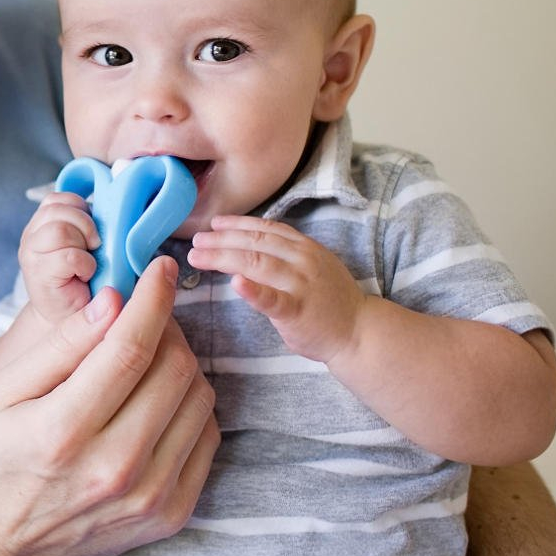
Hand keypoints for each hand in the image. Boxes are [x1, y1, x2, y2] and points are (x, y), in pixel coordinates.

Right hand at [0, 256, 218, 555]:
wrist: (8, 540)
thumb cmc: (4, 452)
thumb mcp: (8, 389)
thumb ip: (63, 343)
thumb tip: (113, 300)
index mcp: (64, 432)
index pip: (130, 348)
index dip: (152, 298)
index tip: (160, 267)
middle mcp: (114, 468)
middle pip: (174, 368)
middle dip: (166, 325)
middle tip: (145, 315)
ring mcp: (150, 496)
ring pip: (199, 396)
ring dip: (181, 362)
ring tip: (148, 356)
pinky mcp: (173, 512)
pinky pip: (207, 434)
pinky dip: (190, 403)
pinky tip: (158, 397)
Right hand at [17, 190, 100, 321]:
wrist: (71, 320)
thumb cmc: (86, 281)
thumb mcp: (89, 244)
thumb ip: (91, 224)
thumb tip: (118, 209)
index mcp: (44, 222)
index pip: (60, 198)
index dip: (82, 210)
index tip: (93, 233)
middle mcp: (32, 234)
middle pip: (59, 210)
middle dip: (85, 226)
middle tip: (93, 248)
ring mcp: (31, 253)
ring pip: (60, 229)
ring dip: (83, 246)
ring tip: (87, 263)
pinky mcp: (37, 273)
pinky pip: (68, 255)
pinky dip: (84, 264)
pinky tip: (84, 275)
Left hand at [188, 215, 366, 362]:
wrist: (360, 332)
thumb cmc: (329, 300)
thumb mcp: (311, 265)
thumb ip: (284, 254)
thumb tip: (248, 244)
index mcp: (304, 247)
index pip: (265, 228)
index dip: (237, 224)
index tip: (214, 223)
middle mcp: (302, 260)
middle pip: (255, 243)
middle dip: (221, 239)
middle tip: (196, 240)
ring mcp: (301, 284)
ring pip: (257, 263)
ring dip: (223, 257)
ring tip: (198, 256)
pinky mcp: (298, 311)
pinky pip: (272, 299)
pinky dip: (253, 290)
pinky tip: (234, 283)